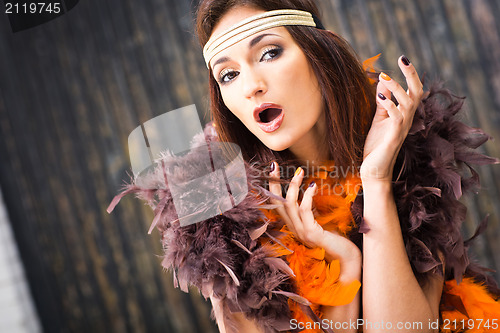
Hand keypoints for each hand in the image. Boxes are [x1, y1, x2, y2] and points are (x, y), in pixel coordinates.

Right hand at [268, 162, 360, 268]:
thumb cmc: (336, 239)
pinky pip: (304, 211)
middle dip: (274, 183)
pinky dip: (307, 196)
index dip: (272, 187)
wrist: (347, 259)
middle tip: (274, 165)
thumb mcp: (319, 221)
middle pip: (277, 203)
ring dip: (293, 186)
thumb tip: (308, 189)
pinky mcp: (311, 234)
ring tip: (299, 171)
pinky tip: (313, 185)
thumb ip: (310, 210)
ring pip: (289, 205)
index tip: (273, 169)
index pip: (276, 204)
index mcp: (293, 226)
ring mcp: (301, 232)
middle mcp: (293, 230)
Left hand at [360, 55, 422, 182]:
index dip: (410, 74)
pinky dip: (390, 106)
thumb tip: (382, 81)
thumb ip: (383, 102)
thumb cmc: (377, 146)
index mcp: (404, 114)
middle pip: (416, 92)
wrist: (374, 171)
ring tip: (384, 77)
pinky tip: (380, 98)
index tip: (403, 57)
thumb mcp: (379, 119)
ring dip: (396, 88)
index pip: (413, 90)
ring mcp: (402, 128)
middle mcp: (407, 119)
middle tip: (403, 58)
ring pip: (408, 103)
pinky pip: (397, 118)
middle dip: (411, 74)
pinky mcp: (394, 138)